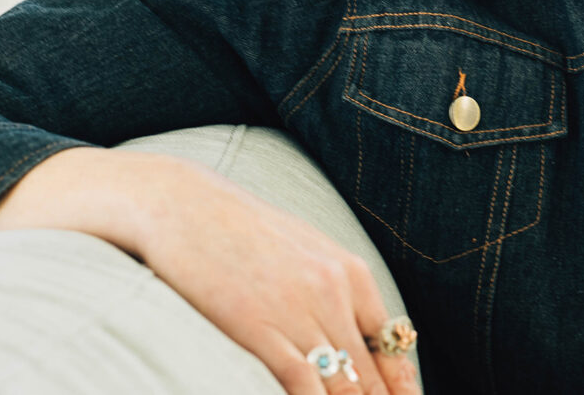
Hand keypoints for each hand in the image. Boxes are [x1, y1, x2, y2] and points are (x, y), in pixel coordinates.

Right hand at [134, 156, 419, 394]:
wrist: (184, 206)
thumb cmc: (241, 229)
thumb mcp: (304, 248)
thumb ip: (334, 287)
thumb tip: (354, 331)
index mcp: (349, 271)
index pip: (391, 343)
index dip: (399, 383)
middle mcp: (332, 292)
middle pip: (368, 372)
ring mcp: (296, 311)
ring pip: (341, 384)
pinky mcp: (258, 329)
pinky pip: (300, 382)